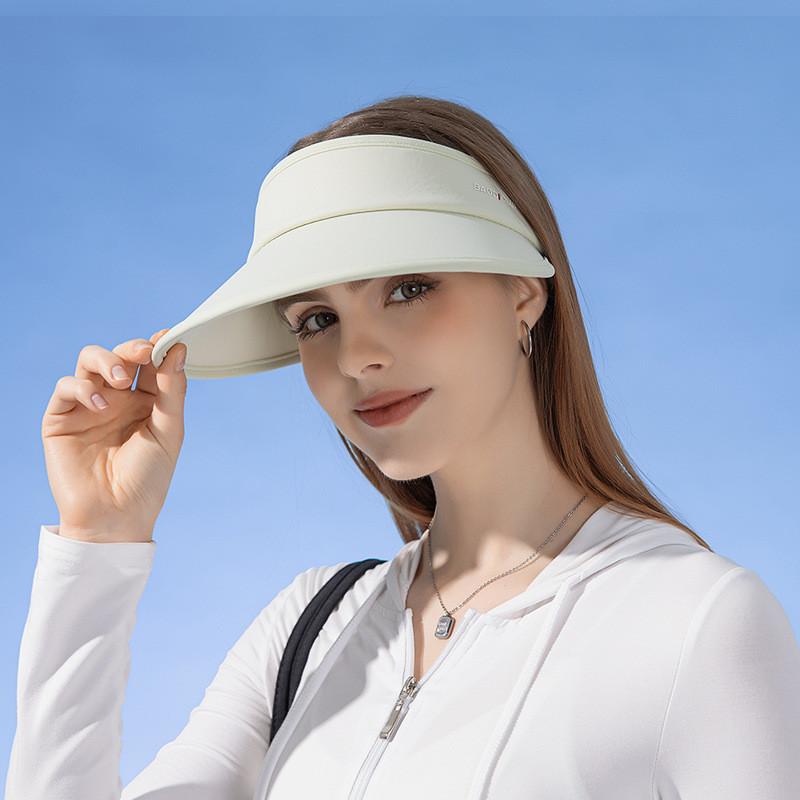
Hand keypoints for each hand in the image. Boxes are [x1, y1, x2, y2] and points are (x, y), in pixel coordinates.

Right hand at [41, 328, 187, 542]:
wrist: (116, 517)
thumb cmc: (147, 479)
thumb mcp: (169, 431)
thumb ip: (172, 390)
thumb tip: (178, 347)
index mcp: (148, 402)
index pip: (151, 363)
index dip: (159, 347)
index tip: (170, 337)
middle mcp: (118, 400)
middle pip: (121, 355)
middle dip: (133, 348)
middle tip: (145, 352)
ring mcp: (88, 407)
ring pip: (89, 360)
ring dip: (106, 359)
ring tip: (119, 378)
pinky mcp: (61, 419)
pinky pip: (66, 387)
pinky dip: (82, 388)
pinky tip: (100, 404)